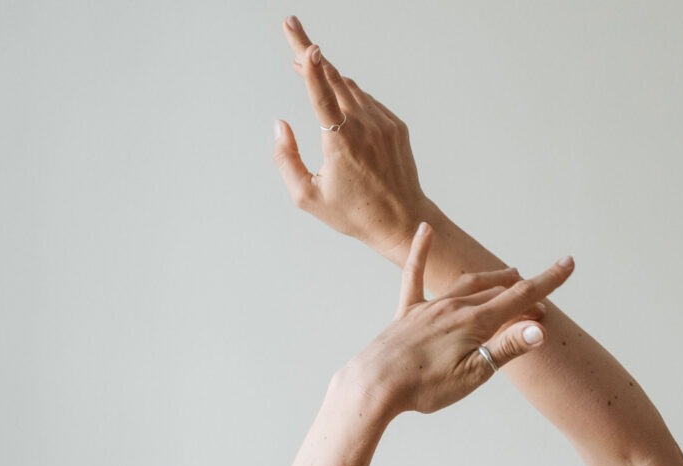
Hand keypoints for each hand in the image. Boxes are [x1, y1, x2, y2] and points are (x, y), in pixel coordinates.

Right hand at [273, 17, 428, 255]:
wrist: (402, 221)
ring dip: (327, 74)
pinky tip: (337, 97)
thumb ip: (286, 160)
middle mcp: (365, 128)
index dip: (311, 67)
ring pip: (350, 87)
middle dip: (309, 53)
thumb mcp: (308, 197)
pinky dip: (349, 95)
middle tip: (291, 27)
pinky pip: (367, 101)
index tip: (306, 44)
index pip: (322, 96)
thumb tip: (279, 125)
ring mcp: (383, 124)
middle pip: (334, 78)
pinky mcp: (395, 125)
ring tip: (307, 62)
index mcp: (342, 144)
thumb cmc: (353, 213)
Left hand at [348, 224, 574, 415]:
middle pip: (498, 293)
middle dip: (523, 294)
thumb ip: (506, 348)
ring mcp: (429, 308)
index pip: (519, 298)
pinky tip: (426, 230)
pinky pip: (415, 274)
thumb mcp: (472, 375)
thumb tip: (539, 329)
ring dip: (491, 279)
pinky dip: (421, 251)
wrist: (374, 386)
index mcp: (474, 323)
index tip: (568, 263)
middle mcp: (454, 308)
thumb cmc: (424, 387)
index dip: (547, 282)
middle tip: (540, 306)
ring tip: (508, 275)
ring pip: (467, 284)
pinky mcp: (407, 313)